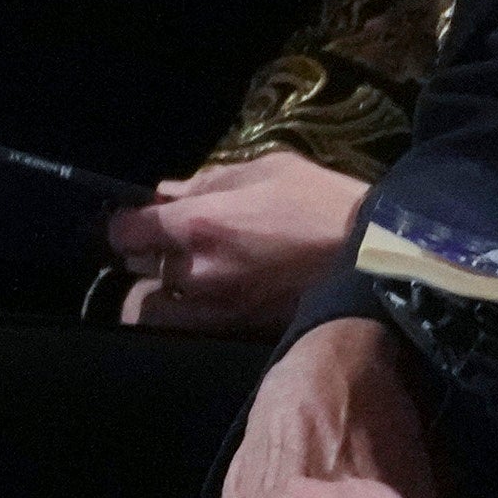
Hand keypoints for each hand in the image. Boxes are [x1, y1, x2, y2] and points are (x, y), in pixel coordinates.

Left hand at [109, 151, 364, 333]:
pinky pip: (186, 326)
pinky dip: (184, 312)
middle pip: (137, 267)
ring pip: (154, 306)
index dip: (126, 221)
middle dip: (146, 251)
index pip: (124, 231)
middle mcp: (197, 271)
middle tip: (166, 239)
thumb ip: (210, 179)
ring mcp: (216, 307)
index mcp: (199, 224)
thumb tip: (168, 192)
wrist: (372, 257)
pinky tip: (205, 296)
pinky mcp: (237, 329)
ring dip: (161, 288)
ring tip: (182, 274)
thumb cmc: (321, 201)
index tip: (141, 215)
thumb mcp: (267, 167)